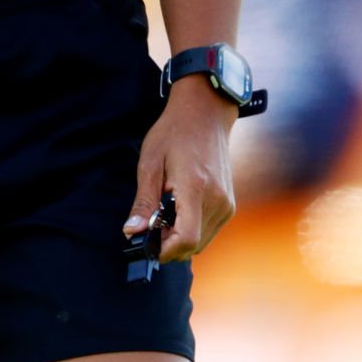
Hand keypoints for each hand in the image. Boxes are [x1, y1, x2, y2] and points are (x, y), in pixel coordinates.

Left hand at [122, 78, 238, 263]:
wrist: (206, 112)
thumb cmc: (175, 132)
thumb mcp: (150, 164)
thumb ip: (144, 202)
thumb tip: (132, 231)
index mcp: (196, 188)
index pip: (186, 239)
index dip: (165, 250)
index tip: (148, 243)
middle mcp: (217, 199)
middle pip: (194, 245)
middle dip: (169, 244)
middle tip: (151, 226)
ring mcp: (226, 202)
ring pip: (203, 241)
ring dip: (181, 238)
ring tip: (165, 215)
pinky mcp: (229, 203)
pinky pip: (210, 229)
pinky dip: (193, 229)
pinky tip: (179, 210)